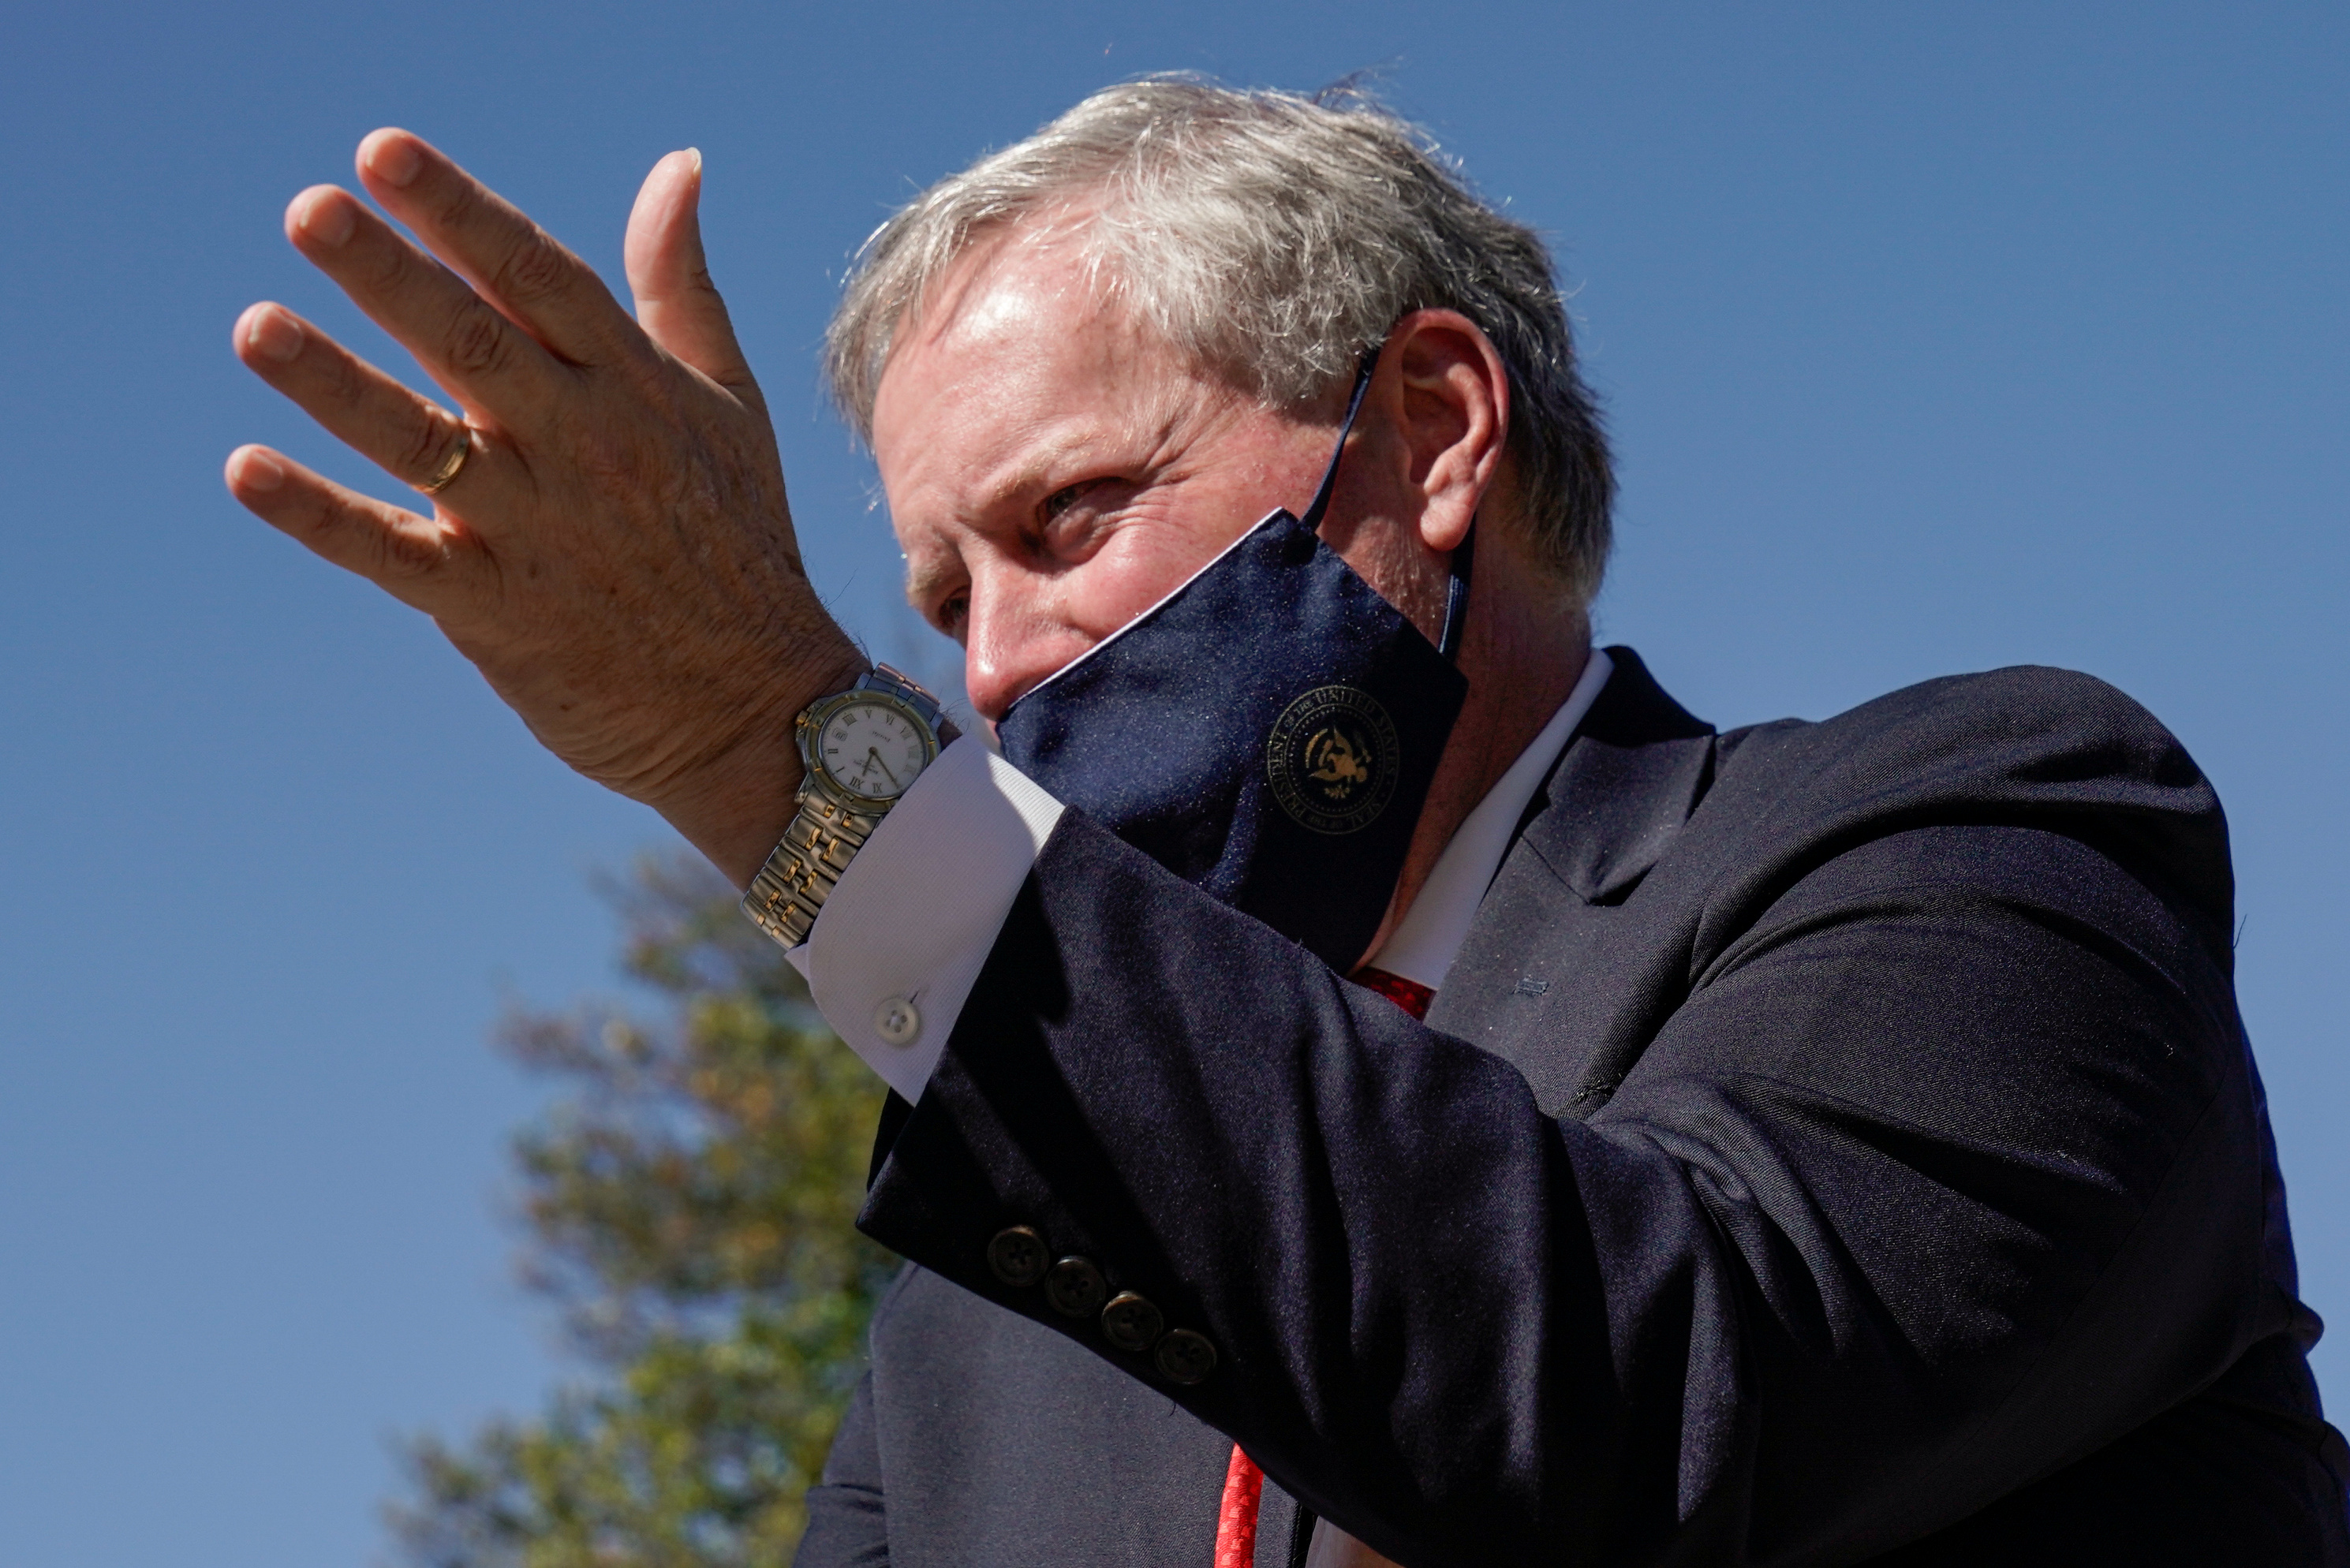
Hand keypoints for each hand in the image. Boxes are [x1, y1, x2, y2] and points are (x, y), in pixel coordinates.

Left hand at [225, 130, 867, 884]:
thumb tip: (676, 168)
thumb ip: (681, 287)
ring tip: (256, 328)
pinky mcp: (499, 613)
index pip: (540, 280)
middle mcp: (586, 449)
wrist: (759, 709)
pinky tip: (250, 470)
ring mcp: (540, 532)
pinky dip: (323, 518)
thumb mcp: (729, 402)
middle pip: (477, 346)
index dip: (462, 214)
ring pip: (426, 444)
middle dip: (393, 276)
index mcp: (636, 388)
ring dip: (338, 386)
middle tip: (309, 212)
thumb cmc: (738, 540)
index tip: (383, 155)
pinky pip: (399, 559)